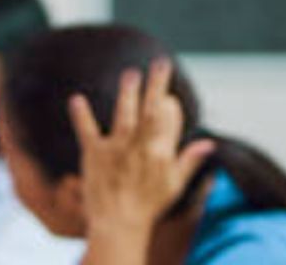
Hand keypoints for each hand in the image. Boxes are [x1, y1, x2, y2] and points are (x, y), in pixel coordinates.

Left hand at [70, 59, 215, 241]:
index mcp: (161, 154)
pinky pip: (87, 130)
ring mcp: (117, 149)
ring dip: (128, 92)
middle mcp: (141, 147)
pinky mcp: (94, 153)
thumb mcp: (174, 185)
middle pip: (151, 110)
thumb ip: (190, 160)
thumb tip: (209, 143)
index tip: (168, 94)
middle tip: (160, 62)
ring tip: (131, 72)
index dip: (170, 105)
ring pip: (125, 114)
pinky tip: (76, 98)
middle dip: (157, 85)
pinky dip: (81, 114)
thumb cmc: (148, 205)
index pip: (169, 121)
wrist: (118, 224)